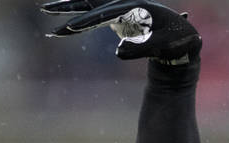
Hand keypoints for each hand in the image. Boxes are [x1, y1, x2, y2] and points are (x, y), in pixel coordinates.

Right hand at [41, 0, 200, 62]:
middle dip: (70, 9)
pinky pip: (94, 16)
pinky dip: (79, 20)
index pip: (106, 14)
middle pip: (93, 4)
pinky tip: (64, 26)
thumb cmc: (177, 41)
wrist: (183, 38)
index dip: (88, 21)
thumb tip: (118, 53)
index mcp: (137, 8)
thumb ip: (143, 48)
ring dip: (68, 9)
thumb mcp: (165, 45)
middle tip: (47, 13)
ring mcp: (121, 10)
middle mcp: (126, 5)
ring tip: (45, 10)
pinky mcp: (118, 19)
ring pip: (90, 6)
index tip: (71, 27)